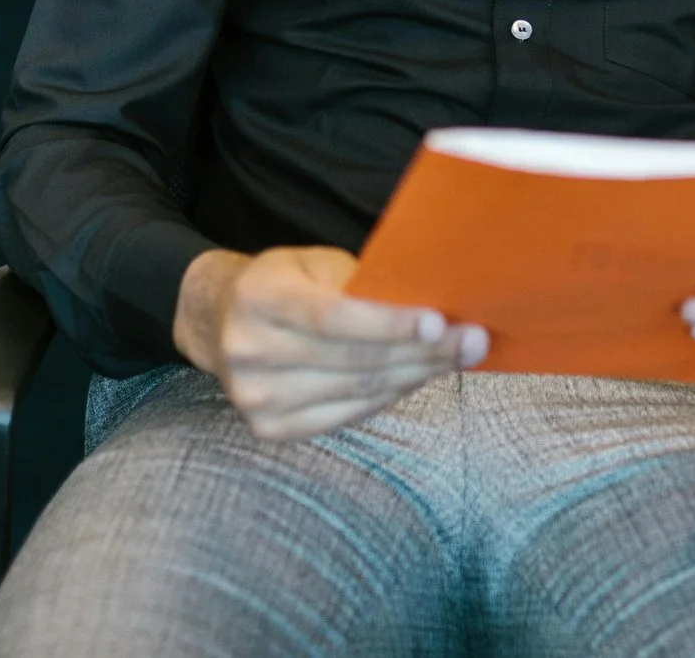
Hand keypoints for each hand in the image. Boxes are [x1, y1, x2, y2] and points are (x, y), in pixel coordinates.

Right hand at [173, 245, 486, 440]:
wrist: (220, 321)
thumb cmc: (287, 283)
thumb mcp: (316, 264)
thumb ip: (363, 283)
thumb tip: (437, 304)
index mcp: (258, 296)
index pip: (333, 317)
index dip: (389, 324)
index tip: (441, 323)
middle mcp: (249, 350)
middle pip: (354, 359)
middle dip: (423, 352)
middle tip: (474, 340)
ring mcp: (254, 397)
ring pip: (357, 391)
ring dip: (416, 375)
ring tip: (459, 357)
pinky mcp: (268, 429)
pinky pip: (346, 415)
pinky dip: (389, 396)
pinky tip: (417, 377)